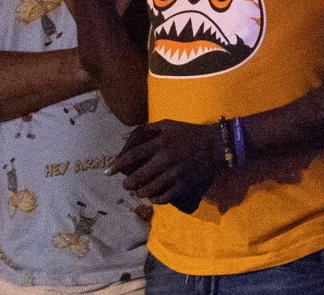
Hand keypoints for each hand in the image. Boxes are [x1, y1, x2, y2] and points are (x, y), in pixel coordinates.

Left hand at [106, 119, 223, 211]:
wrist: (216, 145)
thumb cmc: (188, 133)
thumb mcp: (167, 124)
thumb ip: (148, 130)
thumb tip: (128, 141)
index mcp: (159, 143)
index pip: (131, 156)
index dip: (117, 165)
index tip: (108, 172)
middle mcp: (165, 159)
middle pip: (138, 176)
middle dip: (127, 183)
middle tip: (125, 185)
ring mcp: (175, 174)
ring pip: (149, 189)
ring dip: (140, 193)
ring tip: (138, 192)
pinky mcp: (184, 185)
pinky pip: (164, 197)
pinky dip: (155, 199)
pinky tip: (152, 197)